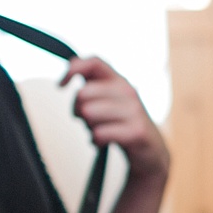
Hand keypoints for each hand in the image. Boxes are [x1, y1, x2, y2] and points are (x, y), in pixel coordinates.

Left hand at [63, 57, 169, 180]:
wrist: (151, 150)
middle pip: (83, 93)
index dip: (72, 70)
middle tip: (87, 120)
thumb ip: (91, 84)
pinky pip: (99, 133)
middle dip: (77, 110)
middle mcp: (128, 91)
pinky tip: (104, 142)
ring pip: (89, 113)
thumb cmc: (123, 124)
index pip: (94, 62)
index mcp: (119, 80)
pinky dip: (96, 141)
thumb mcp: (109, 100)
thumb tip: (70, 67)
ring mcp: (134, 111)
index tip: (61, 85)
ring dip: (88, 126)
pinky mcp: (136, 131)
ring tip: (100, 130)